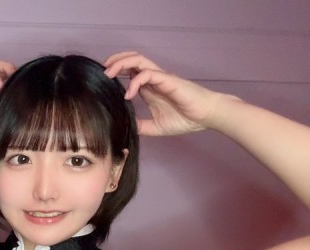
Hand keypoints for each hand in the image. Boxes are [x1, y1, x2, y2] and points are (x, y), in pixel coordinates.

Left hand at [103, 51, 226, 136]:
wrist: (207, 116)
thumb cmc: (186, 119)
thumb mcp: (156, 127)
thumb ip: (141, 126)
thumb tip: (125, 129)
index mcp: (150, 87)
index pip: (130, 71)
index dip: (116, 70)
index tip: (103, 79)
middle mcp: (154, 79)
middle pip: (132, 60)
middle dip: (115, 61)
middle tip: (102, 70)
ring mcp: (161, 78)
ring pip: (138, 61)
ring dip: (121, 64)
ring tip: (109, 74)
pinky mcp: (168, 80)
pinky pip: (148, 74)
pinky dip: (135, 82)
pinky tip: (129, 94)